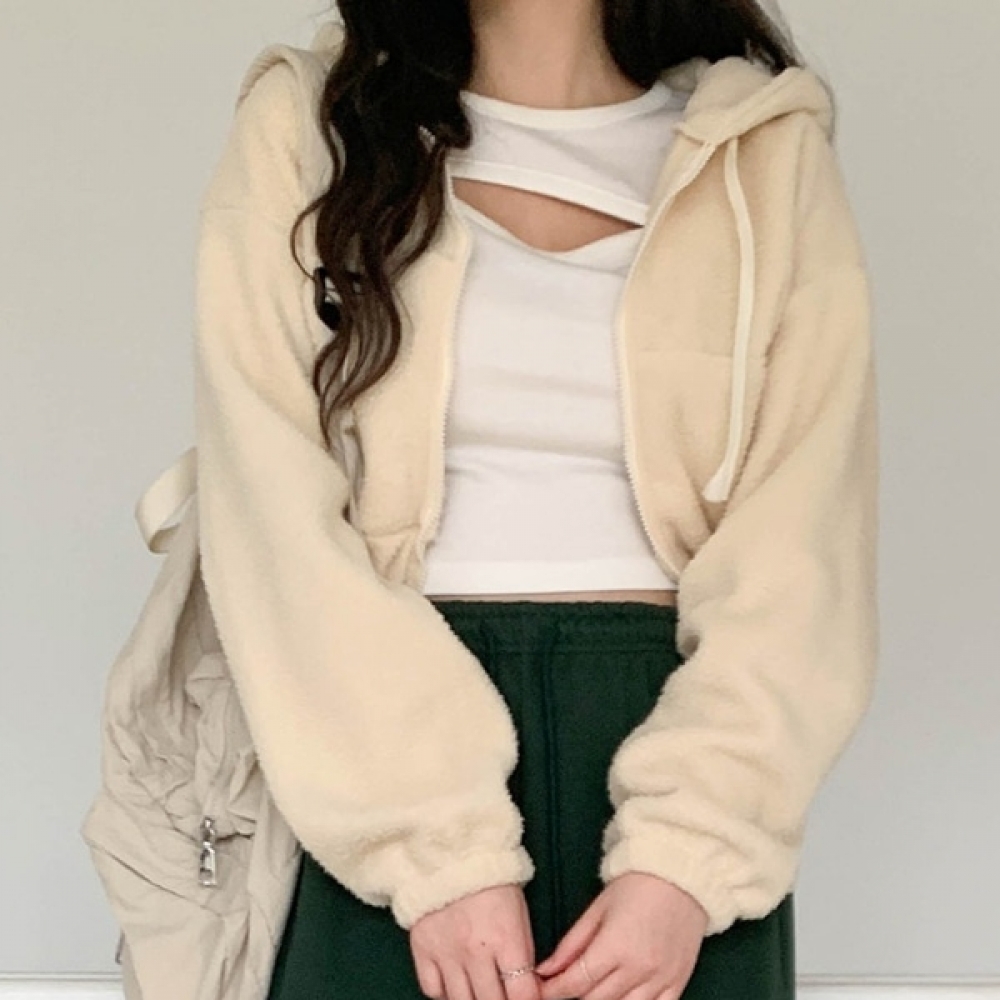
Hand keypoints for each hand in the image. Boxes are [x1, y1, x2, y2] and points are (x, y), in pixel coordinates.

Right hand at [410, 882, 541, 999]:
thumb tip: (526, 987)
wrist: (452, 849)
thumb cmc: (493, 879)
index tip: (526, 997)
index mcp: (506, 939)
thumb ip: (522, 953)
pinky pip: (432, 990)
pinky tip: (455, 982)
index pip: (522, 995)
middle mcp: (475, 951)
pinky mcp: (423, 949)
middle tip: (503, 994)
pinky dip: (445, 992)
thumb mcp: (519, 913)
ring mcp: (446, 953)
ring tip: (480, 990)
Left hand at [533, 873, 707, 999]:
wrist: (681, 876)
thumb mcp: (598, 909)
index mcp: (615, 947)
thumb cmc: (636, 886)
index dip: (553, 990)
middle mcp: (638, 970)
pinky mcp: (678, 983)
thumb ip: (571, 944)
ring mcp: (660, 980)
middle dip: (575, 995)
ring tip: (592, 990)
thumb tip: (546, 969)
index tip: (540, 990)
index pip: (576, 983)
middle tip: (564, 986)